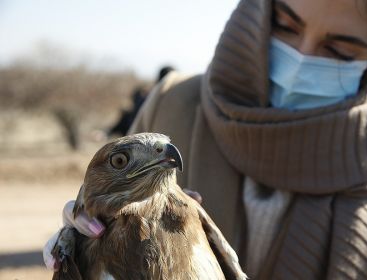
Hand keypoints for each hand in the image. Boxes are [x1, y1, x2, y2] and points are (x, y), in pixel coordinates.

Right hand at [43, 190, 201, 269]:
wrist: (134, 247)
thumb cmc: (145, 220)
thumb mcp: (157, 211)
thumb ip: (171, 202)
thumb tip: (197, 197)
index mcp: (108, 200)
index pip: (94, 191)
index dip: (98, 194)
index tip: (110, 204)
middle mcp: (91, 215)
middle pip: (74, 208)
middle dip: (82, 218)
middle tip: (99, 230)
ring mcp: (81, 233)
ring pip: (62, 229)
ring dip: (62, 237)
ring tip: (70, 253)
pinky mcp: (76, 250)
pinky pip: (58, 249)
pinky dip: (54, 254)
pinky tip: (56, 264)